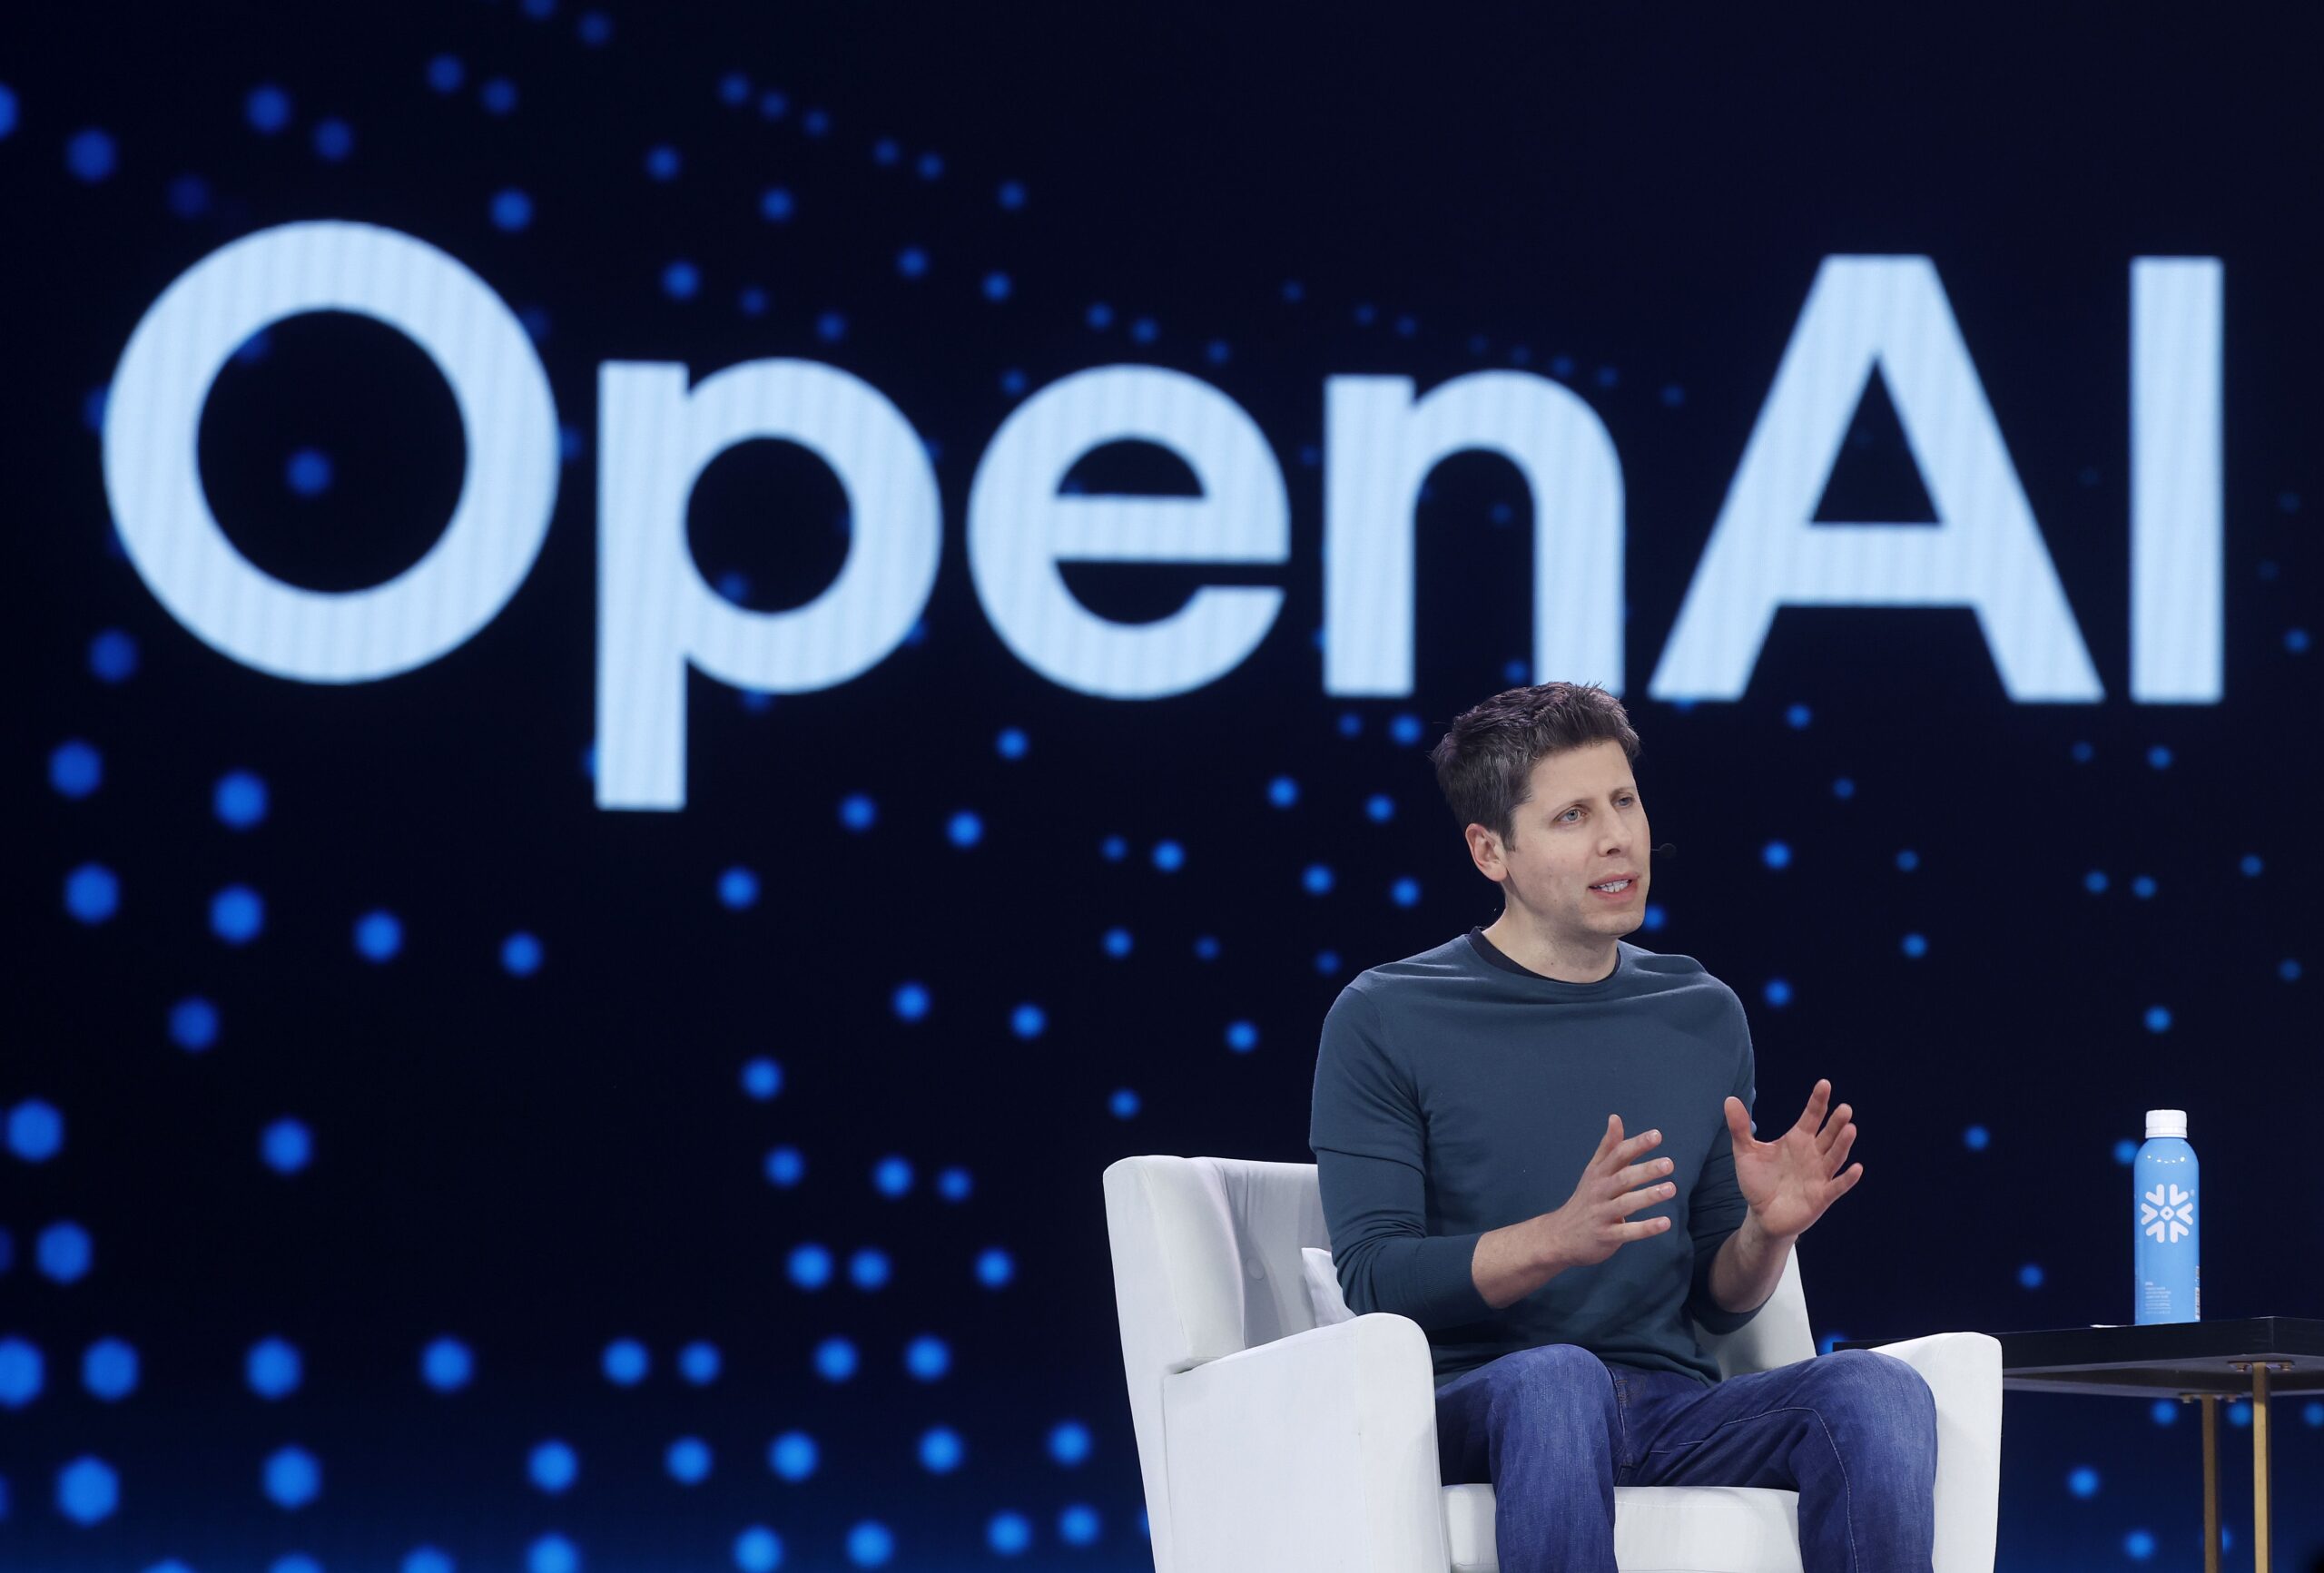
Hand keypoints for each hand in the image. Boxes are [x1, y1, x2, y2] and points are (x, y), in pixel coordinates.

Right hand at [1535, 1115, 1676, 1271]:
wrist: (1559, 1236)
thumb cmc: (1585, 1200)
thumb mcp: (1593, 1171)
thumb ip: (1608, 1147)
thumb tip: (1615, 1117)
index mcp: (1598, 1174)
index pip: (1618, 1155)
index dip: (1637, 1145)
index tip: (1657, 1135)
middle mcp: (1599, 1191)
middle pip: (1623, 1178)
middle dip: (1646, 1170)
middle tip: (1669, 1164)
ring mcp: (1601, 1214)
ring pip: (1626, 1203)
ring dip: (1648, 1196)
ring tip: (1671, 1188)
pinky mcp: (1606, 1236)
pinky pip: (1627, 1231)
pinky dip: (1646, 1228)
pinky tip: (1665, 1223)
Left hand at [1724, 1079, 1861, 1240]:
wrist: (1762, 1215)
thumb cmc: (1758, 1181)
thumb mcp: (1745, 1152)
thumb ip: (1740, 1128)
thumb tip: (1729, 1099)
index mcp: (1797, 1140)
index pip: (1811, 1116)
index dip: (1818, 1101)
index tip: (1824, 1084)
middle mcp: (1812, 1154)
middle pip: (1828, 1135)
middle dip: (1836, 1122)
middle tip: (1845, 1109)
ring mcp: (1819, 1175)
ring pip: (1835, 1157)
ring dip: (1843, 1144)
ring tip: (1851, 1128)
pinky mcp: (1821, 1196)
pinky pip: (1837, 1186)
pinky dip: (1847, 1179)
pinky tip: (1857, 1168)